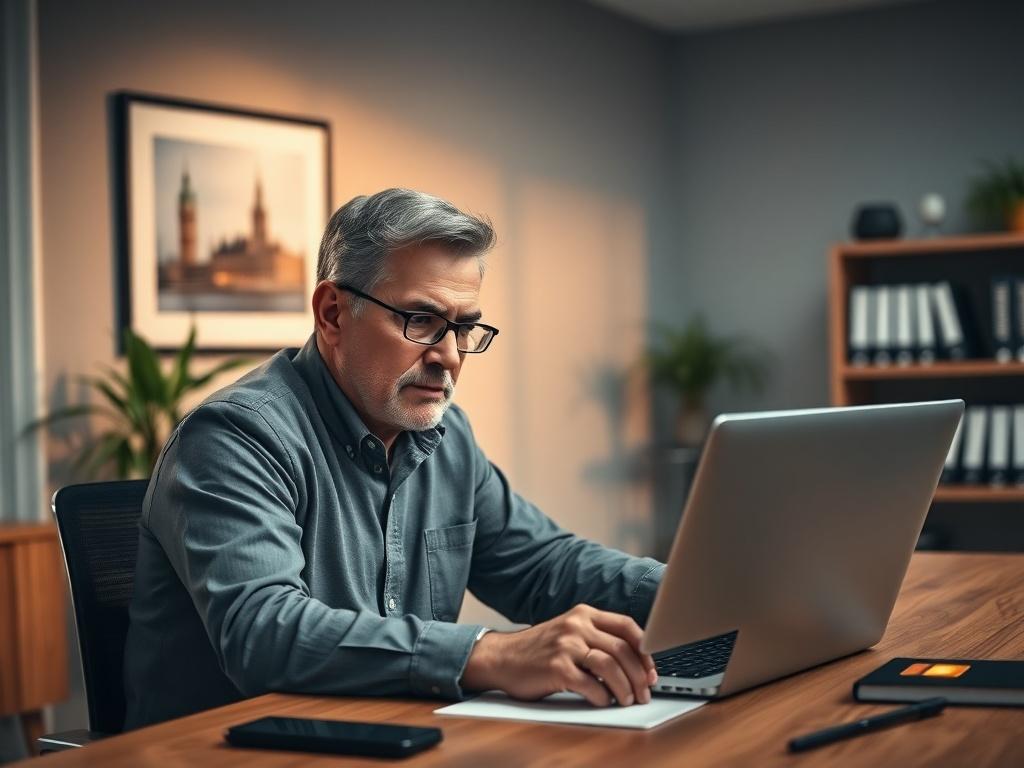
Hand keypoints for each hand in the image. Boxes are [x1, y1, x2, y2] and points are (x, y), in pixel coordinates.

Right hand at [460, 604, 657, 706]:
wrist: (502, 657)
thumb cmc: (539, 650)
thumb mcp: (569, 632)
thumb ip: (597, 638)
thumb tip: (634, 662)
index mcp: (584, 614)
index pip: (627, 626)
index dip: (646, 649)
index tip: (651, 670)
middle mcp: (577, 625)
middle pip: (622, 649)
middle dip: (639, 675)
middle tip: (645, 692)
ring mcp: (566, 645)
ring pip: (610, 666)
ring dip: (625, 688)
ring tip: (627, 700)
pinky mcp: (556, 667)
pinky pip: (590, 685)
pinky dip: (603, 697)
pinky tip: (603, 701)